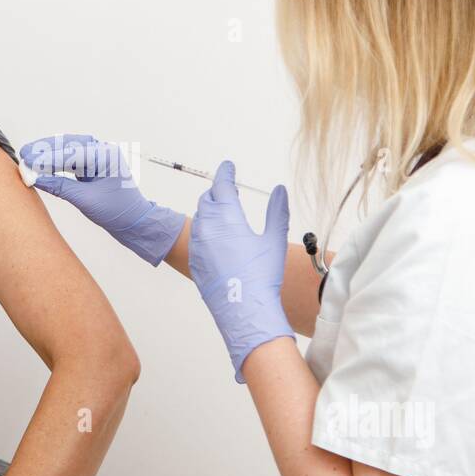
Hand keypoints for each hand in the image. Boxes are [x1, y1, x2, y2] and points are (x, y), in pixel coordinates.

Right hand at [19, 133, 184, 264]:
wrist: (133, 220)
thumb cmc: (117, 211)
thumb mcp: (86, 201)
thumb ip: (60, 188)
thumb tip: (36, 179)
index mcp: (107, 156)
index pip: (72, 153)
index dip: (48, 157)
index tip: (29, 161)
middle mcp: (103, 151)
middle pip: (68, 144)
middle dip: (45, 149)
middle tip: (24, 154)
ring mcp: (97, 156)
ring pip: (68, 148)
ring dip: (48, 153)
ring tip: (28, 156)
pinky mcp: (92, 164)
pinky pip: (70, 158)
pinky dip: (55, 161)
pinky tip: (41, 164)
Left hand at [189, 161, 294, 382]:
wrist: (243, 309)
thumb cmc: (262, 276)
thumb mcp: (274, 240)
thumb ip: (277, 211)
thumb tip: (279, 190)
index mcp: (227, 217)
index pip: (222, 185)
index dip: (225, 173)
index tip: (228, 166)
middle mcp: (208, 227)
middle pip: (208, 199)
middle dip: (217, 192)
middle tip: (228, 189)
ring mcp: (198, 244)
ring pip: (200, 217)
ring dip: (210, 210)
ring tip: (223, 212)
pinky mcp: (195, 260)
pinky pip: (197, 237)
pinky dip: (205, 230)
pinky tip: (216, 237)